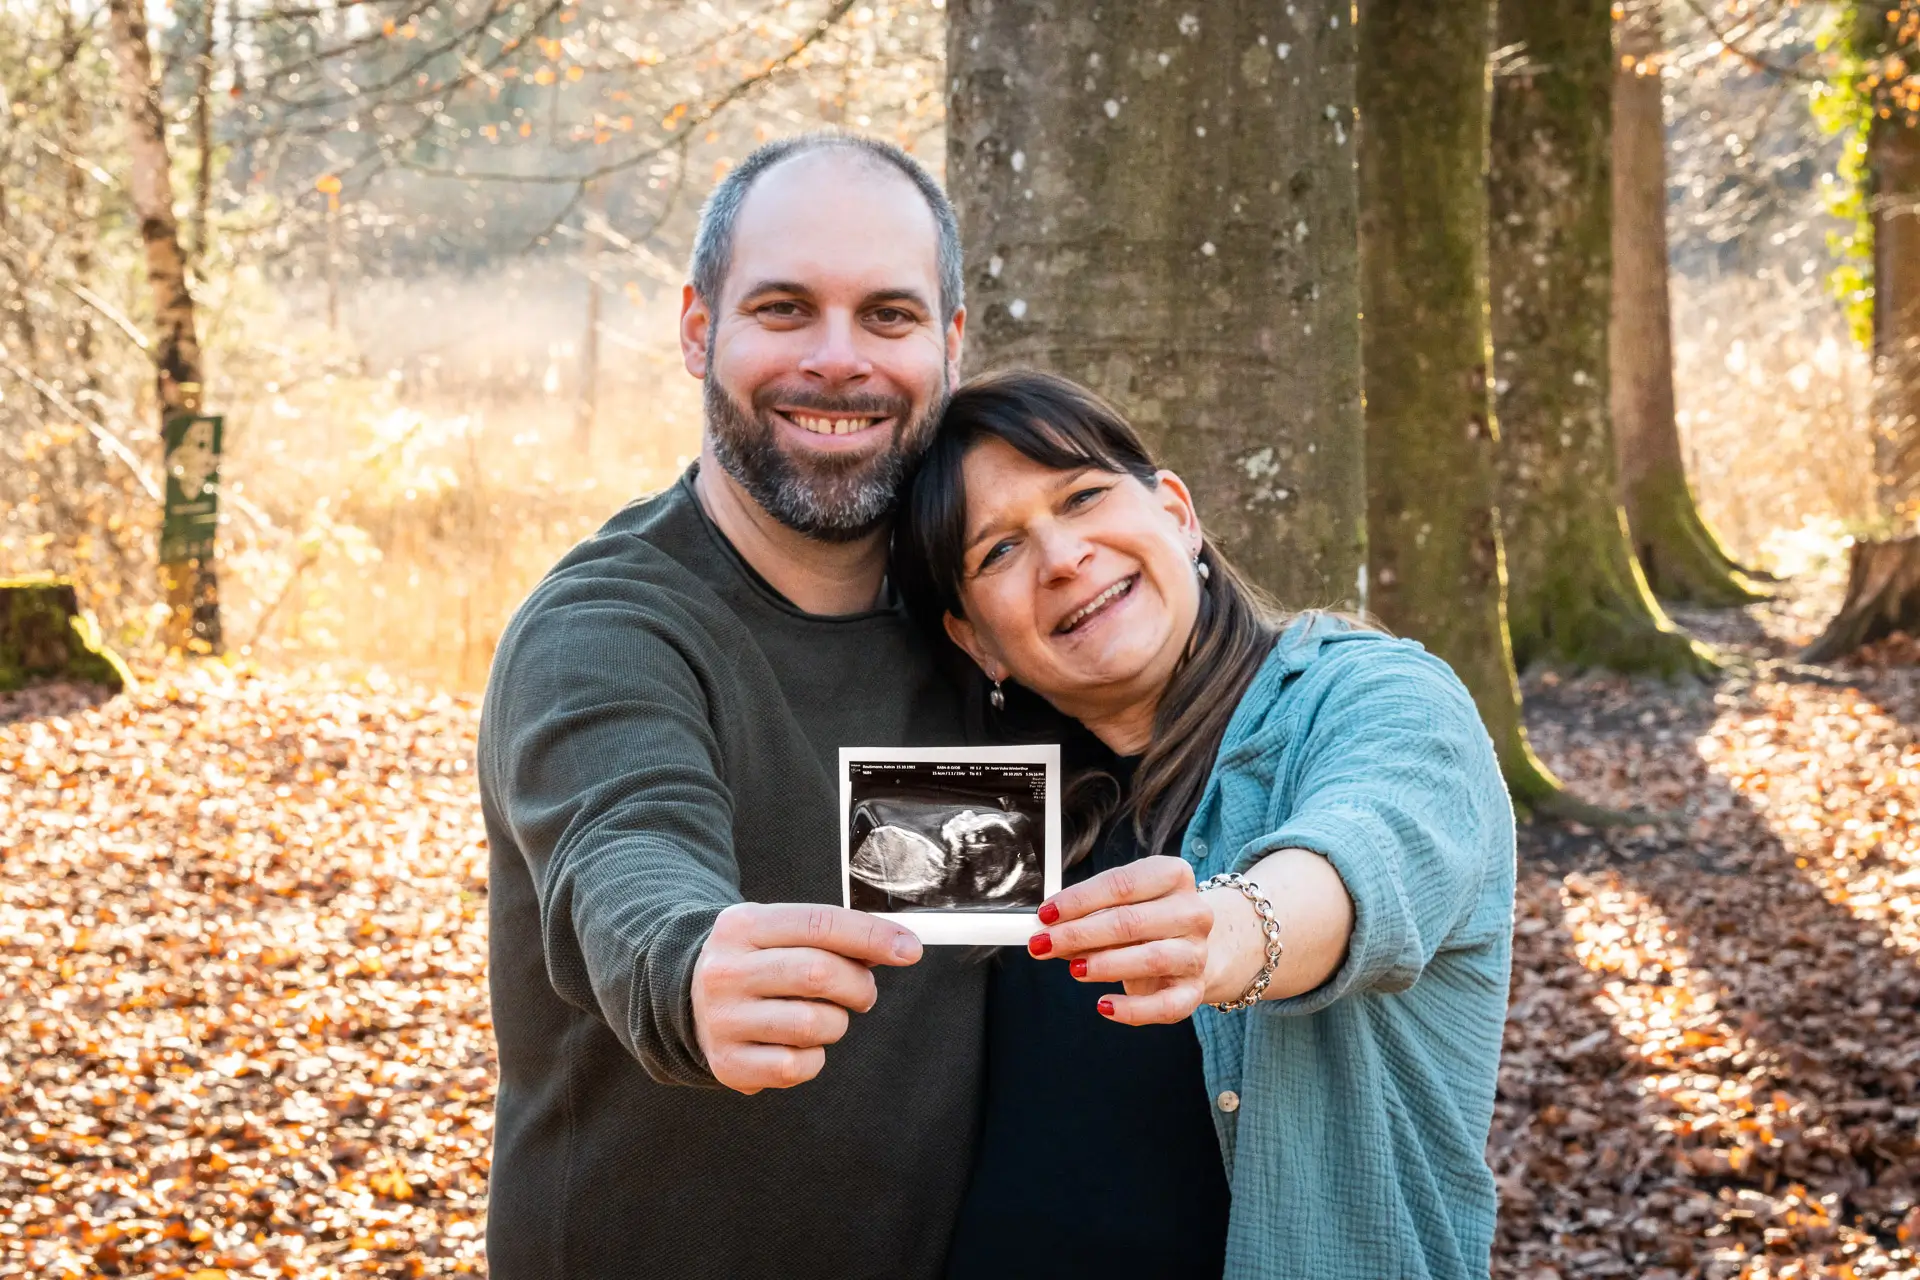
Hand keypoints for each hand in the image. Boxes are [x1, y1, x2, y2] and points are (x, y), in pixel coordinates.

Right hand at [692, 903, 922, 1093]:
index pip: (821, 924)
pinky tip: (800, 1044)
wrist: (689, 1000)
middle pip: (819, 974)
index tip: (909, 949)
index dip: (872, 936)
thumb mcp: (780, 932)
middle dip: (858, 986)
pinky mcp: (727, 1063)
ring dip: (837, 1023)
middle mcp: (726, 971)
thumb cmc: (755, 962)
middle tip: (862, 993)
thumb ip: (832, 936)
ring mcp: (723, 1019)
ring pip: (813, 1024)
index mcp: (742, 926)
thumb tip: (896, 946)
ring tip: (823, 1016)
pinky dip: (814, 1058)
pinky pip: (797, 1066)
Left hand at [1030, 855, 1213, 1024]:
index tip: (1046, 914)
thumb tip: (1046, 929)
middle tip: (1043, 943)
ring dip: (1105, 965)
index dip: (1080, 899)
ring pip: (1151, 959)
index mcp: (1174, 876)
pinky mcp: (1193, 990)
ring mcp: (1196, 952)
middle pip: (1132, 921)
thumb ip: (1086, 915)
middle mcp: (1192, 912)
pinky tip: (1104, 1005)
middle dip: (1080, 934)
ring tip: (1074, 969)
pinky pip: (1166, 1006)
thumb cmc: (1146, 920)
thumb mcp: (1120, 905)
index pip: (1123, 884)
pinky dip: (1132, 1010)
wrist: (1191, 948)